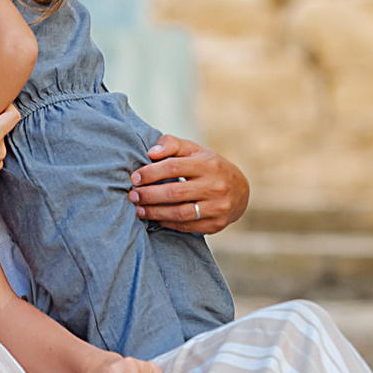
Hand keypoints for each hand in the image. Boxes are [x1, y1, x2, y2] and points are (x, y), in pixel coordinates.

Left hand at [128, 136, 248, 234]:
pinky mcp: (215, 224)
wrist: (240, 191)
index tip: (135, 178)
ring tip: (138, 209)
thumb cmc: (210, 167)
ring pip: (179, 213)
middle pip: (174, 192)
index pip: (174, 167)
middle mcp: (214, 186)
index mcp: (208, 165)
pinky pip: (186, 226)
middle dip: (149, 195)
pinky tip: (154, 218)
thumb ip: (172, 145)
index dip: (151, 173)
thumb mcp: (195, 150)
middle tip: (132, 195)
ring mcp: (217, 207)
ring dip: (154, 212)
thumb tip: (151, 152)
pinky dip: (167, 223)